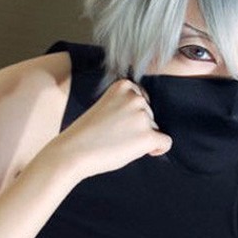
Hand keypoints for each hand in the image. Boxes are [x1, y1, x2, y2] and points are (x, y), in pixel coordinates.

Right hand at [53, 79, 171, 179]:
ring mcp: (142, 116)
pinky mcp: (148, 136)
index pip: (142, 99)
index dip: (133, 114)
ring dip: (143, 138)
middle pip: (150, 114)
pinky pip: (165, 142)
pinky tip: (144, 152)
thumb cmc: (85, 133)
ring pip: (155, 129)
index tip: (119, 123)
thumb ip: (125, 105)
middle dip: (138, 127)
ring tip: (119, 144)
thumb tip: (150, 116)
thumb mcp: (105, 107)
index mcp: (123, 85)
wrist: (72, 152)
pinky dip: (157, 149)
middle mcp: (136, 97)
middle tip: (115, 136)